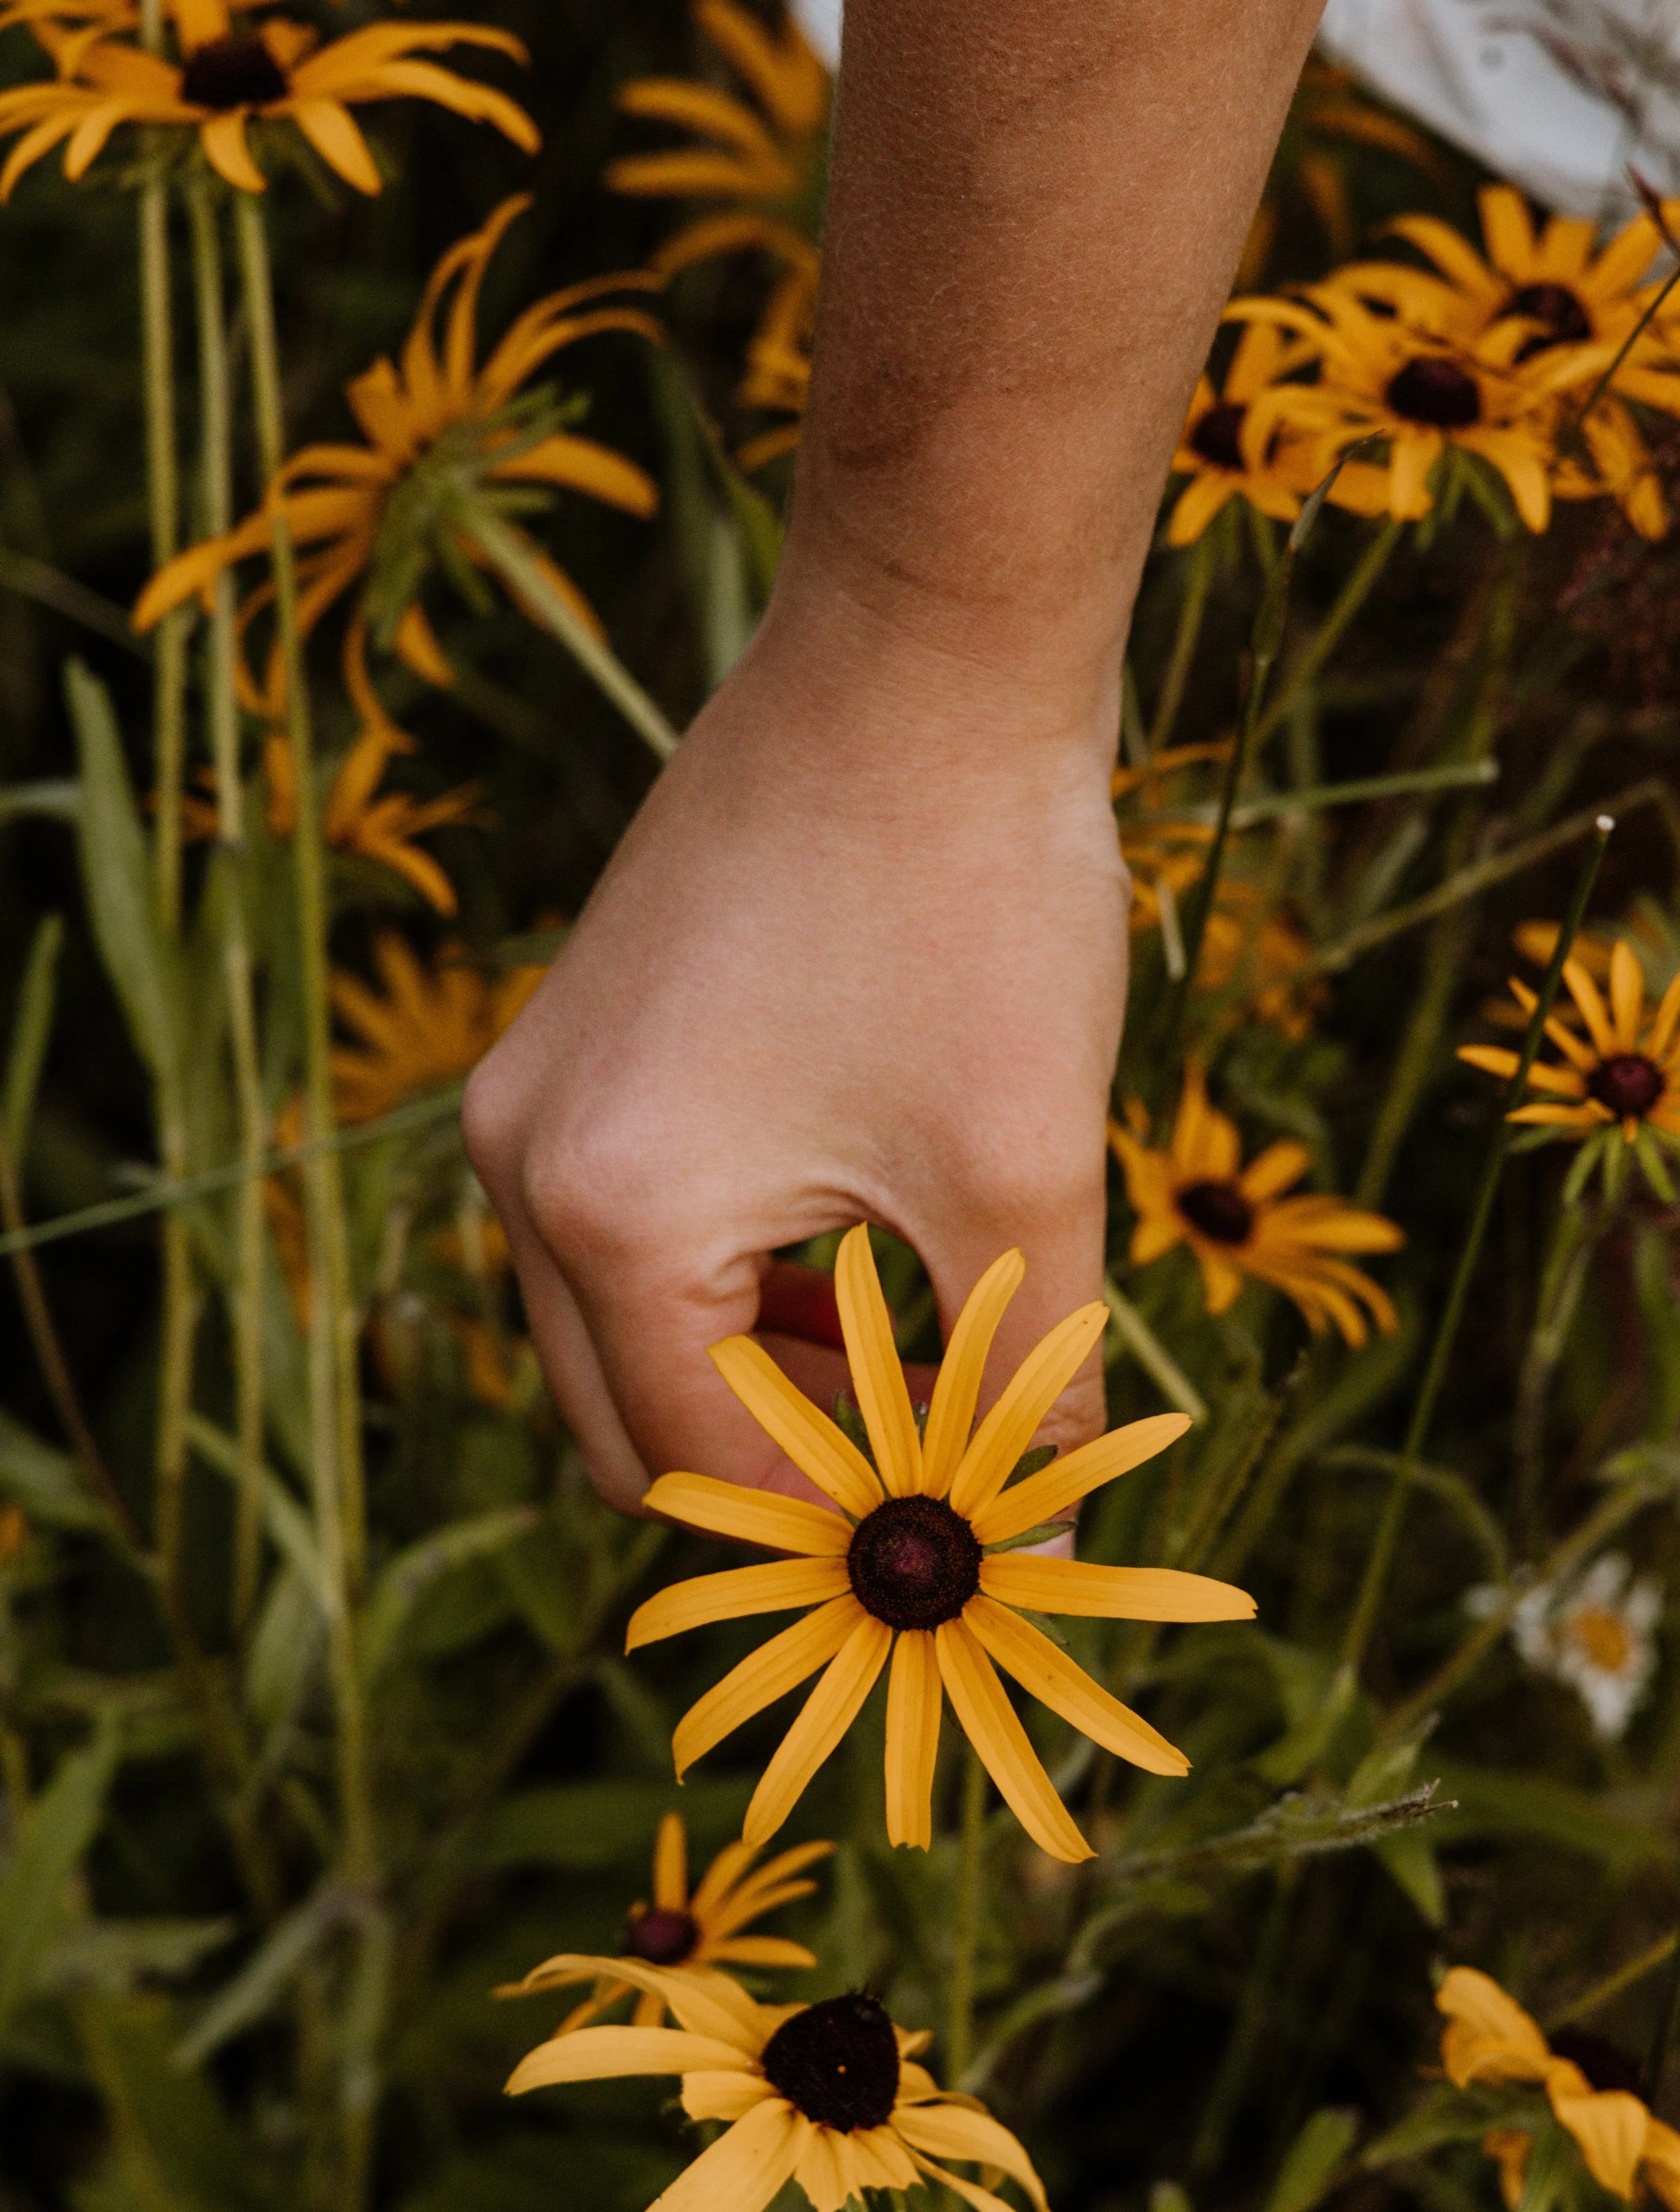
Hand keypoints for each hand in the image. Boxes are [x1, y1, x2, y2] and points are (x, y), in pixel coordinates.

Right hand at [463, 582, 1128, 1511]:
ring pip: (631, 1332)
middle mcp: (524, 1161)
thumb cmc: (977, 903)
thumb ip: (1020, 1378)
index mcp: (606, 1210)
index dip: (838, 1533)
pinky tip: (865, 1248)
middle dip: (788, 1469)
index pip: (701, 1466)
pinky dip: (738, 1279)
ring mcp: (538, 1095)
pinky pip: (637, 1230)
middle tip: (940, 1468)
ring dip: (765, 1375)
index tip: (959, 1553)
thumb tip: (1034, 1516)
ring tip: (928, 1346)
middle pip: (630, 1422)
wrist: (926, 658)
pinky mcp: (580, 1046)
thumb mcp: (1022, 1175)